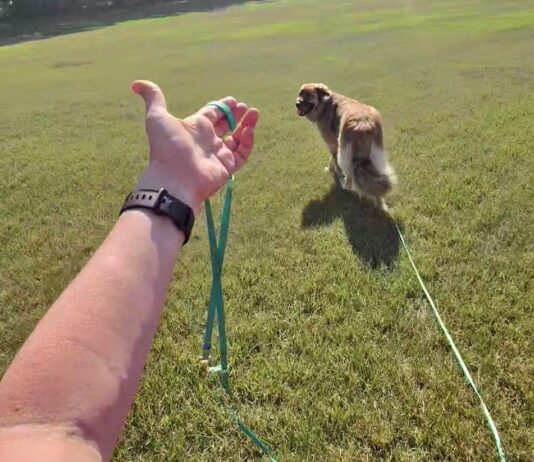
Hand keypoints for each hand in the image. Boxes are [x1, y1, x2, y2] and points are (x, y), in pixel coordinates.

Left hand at [131, 80, 259, 211]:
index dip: (222, 106)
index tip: (233, 100)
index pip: (212, 114)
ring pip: (237, 138)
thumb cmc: (167, 147)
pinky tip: (248, 130)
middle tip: (245, 107)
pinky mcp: (227, 167)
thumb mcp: (157, 117)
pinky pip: (242, 153)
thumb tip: (136, 83)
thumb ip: (153, 97)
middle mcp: (207, 140)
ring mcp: (218, 154)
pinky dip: (247, 142)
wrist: (175, 178)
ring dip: (246, 126)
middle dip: (237, 115)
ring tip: (254, 113)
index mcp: (194, 127)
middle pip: (226, 125)